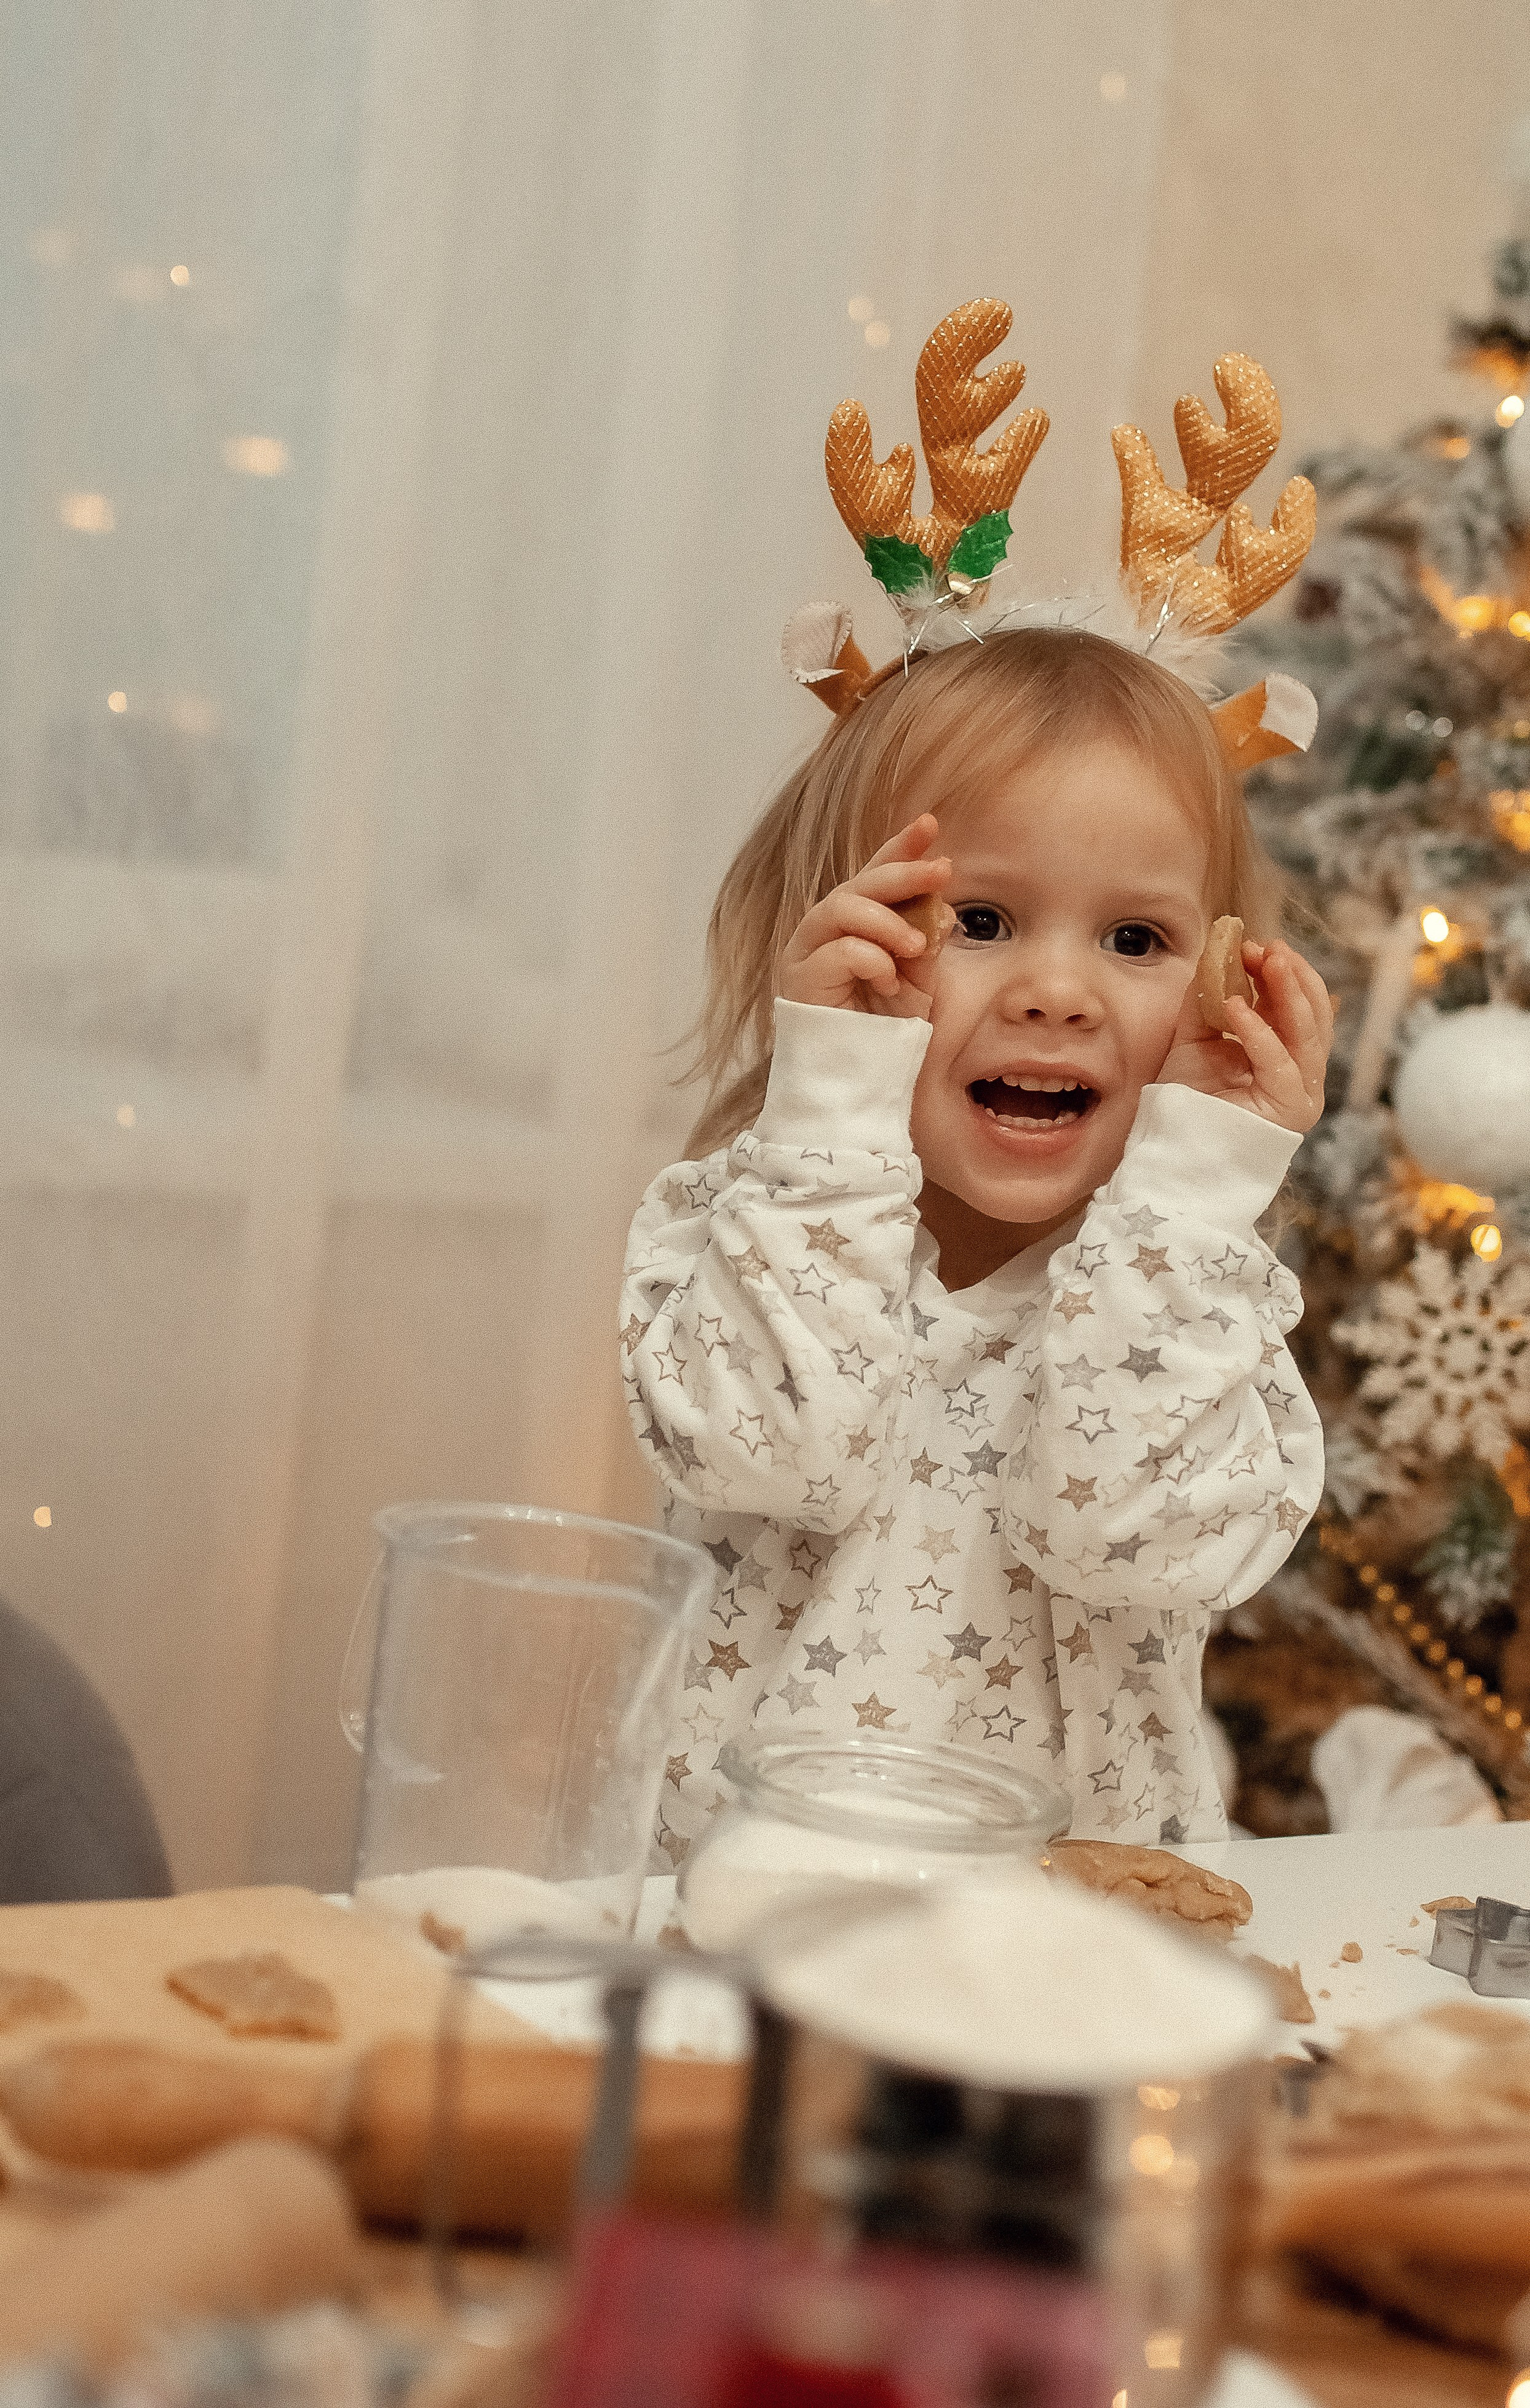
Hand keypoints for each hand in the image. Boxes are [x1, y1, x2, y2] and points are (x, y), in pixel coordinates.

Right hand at [777, 815, 951, 1020]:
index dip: (900, 847)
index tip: (929, 825)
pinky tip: (888, 980)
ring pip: (842, 908)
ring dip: (887, 921)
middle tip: (941, 872)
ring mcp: (807, 951)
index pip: (876, 875)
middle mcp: (826, 930)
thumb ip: (925, 941)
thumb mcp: (919, 980)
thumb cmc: (885, 1029)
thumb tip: (942, 906)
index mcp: (855, 924)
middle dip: (902, 872)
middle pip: (859, 884)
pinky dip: (871, 959)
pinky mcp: (800, 978)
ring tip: (915, 945)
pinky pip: (839, 951)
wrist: (859, 1079)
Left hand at [1157, 937, 1332, 1133]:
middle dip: (1293, 976)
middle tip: (1268, 947)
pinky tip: (1236, 1007)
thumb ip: (1208, 999)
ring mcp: (1301, 1092)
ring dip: (1288, 992)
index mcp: (1286, 1053)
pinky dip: (1259, 1031)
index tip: (1255, 945)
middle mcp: (1301, 1072)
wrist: (1174, 1147)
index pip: (1300, 1005)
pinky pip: (1279, 1063)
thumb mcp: (1195, 1037)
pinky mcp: (1289, 1109)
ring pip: (1307, 1033)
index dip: (1284, 972)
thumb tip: (1216, 952)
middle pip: (1314, 1014)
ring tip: (1264, 961)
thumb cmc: (1188, 1098)